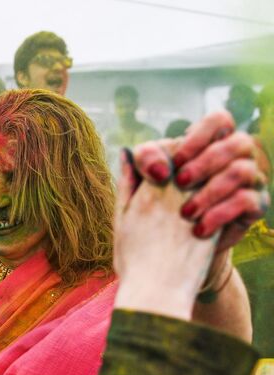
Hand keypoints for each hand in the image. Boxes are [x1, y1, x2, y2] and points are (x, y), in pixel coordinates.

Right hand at [114, 153, 216, 319]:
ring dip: (204, 182)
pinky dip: (214, 203)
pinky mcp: (214, 222)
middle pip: (191, 159)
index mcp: (150, 188)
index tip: (160, 171)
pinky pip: (221, 199)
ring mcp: (198, 207)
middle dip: (190, 165)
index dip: (166, 156)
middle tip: (182, 180)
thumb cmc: (133, 259)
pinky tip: (202, 218)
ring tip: (190, 200)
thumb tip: (127, 151)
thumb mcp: (121, 218)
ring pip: (209, 176)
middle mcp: (176, 193)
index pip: (166, 151)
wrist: (156, 293)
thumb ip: (127, 183)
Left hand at [131, 111, 269, 251]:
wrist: (170, 247)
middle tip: (179, 183)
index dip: (200, 136)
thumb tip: (126, 151)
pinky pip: (248, 201)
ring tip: (185, 212)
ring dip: (211, 190)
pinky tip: (198, 228)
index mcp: (211, 142)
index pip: (219, 120)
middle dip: (205, 162)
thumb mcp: (142, 184)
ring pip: (243, 171)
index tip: (176, 161)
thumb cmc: (157, 205)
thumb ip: (139, 165)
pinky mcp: (255, 206)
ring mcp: (250, 180)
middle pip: (238, 142)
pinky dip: (220, 213)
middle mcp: (237, 156)